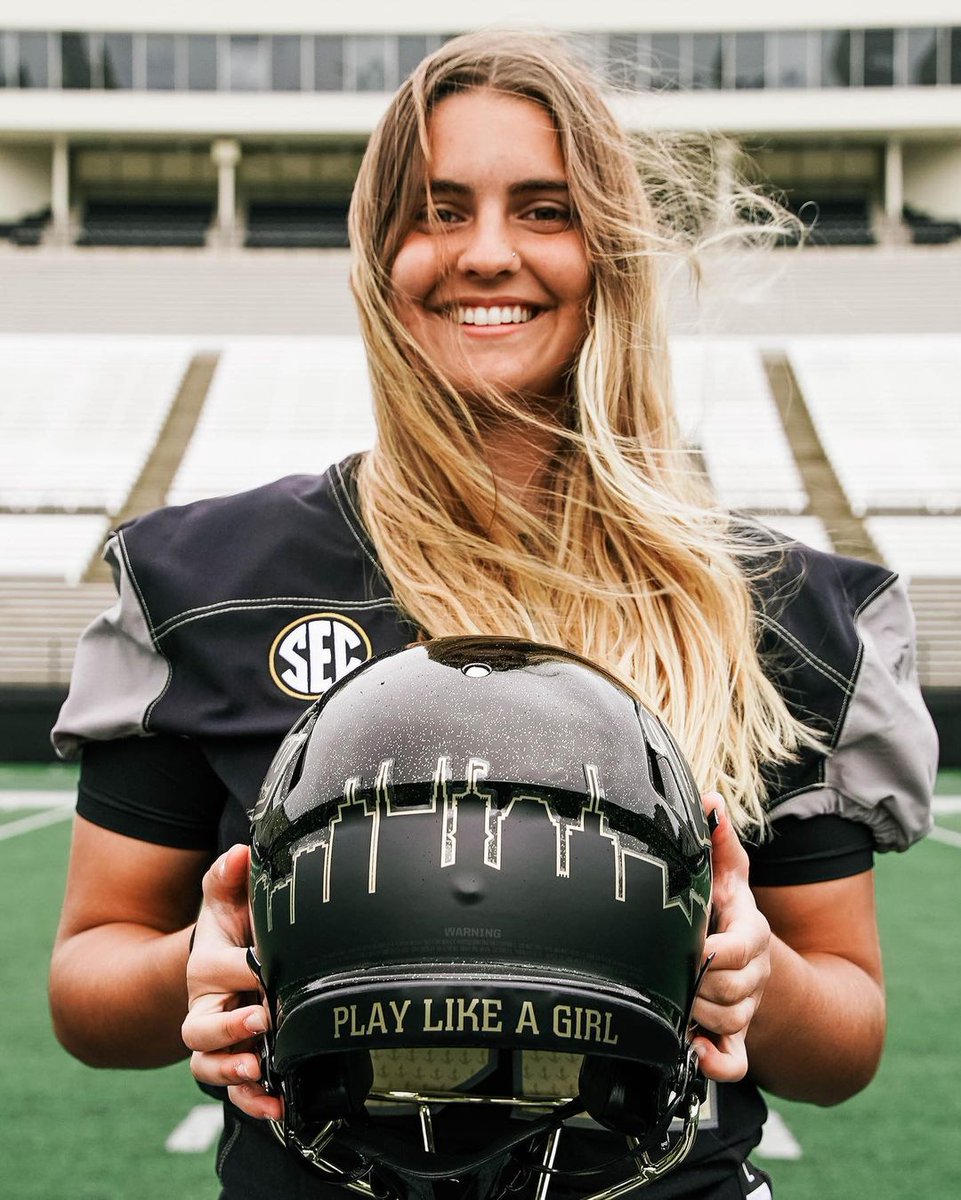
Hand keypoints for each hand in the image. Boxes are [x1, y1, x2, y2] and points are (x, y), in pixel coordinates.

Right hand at [181, 844, 282, 1119]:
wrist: (223, 961)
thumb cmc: (231, 928)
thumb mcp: (227, 898)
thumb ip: (229, 876)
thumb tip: (240, 854)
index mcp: (206, 966)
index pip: (220, 970)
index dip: (245, 971)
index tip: (268, 969)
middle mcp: (206, 1007)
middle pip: (199, 1028)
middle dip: (228, 1028)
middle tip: (262, 1019)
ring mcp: (219, 1039)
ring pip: (207, 1065)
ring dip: (231, 1070)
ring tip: (258, 1067)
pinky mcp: (234, 1060)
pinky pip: (234, 1089)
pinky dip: (252, 1101)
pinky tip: (278, 1105)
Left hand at [690, 793, 770, 1082]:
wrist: (751, 962)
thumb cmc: (728, 913)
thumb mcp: (727, 876)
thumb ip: (719, 841)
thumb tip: (709, 800)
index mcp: (751, 931)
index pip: (745, 946)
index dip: (719, 950)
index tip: (699, 946)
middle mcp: (753, 973)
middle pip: (732, 989)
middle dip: (699, 983)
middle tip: (677, 972)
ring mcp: (748, 1008)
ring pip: (730, 1023)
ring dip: (700, 1016)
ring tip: (679, 999)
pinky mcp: (738, 1038)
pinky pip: (735, 1062)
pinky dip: (716, 1062)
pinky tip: (696, 1053)